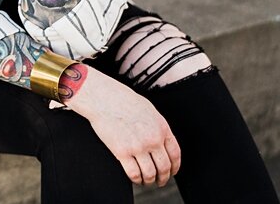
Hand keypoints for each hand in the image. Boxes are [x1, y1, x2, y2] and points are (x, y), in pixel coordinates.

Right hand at [65, 66, 181, 186]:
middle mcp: (153, 139)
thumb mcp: (149, 110)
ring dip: (150, 181)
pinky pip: (133, 173)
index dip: (175, 167)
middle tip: (160, 181)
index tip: (172, 171)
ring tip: (147, 181)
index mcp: (162, 127)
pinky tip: (135, 178)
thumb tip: (161, 141)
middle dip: (164, 178)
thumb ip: (158, 126)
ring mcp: (138, 147)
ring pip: (150, 173)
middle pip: (164, 167)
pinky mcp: (122, 152)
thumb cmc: (122, 100)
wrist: (103, 98)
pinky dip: (136, 179)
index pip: (175, 154)